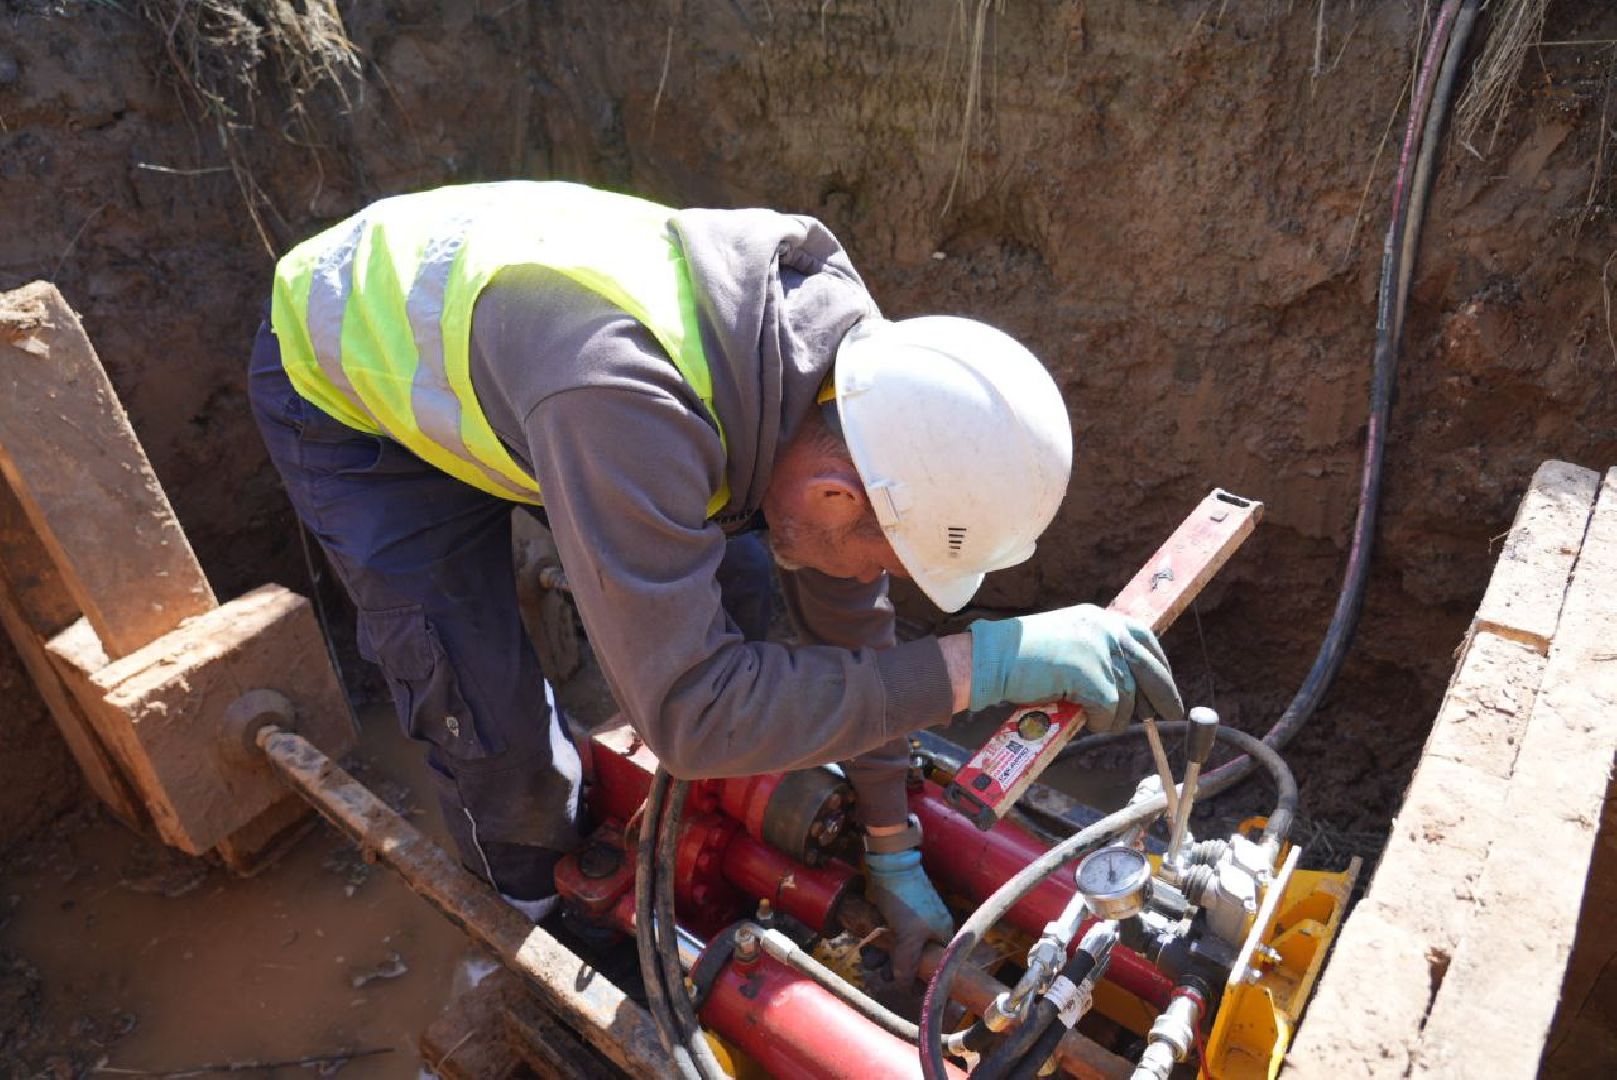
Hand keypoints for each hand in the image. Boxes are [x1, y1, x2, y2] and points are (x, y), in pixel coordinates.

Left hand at [864, 847, 953, 984]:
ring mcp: (910, 925)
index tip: (911, 992)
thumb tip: (904, 988)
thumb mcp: (908, 937)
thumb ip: (907, 965)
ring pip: (896, 952)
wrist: (889, 866)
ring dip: (882, 960)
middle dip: (896, 970)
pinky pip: (886, 940)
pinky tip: (866, 948)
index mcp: (940, 935)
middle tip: (883, 973)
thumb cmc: (906, 900)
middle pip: (913, 962)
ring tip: (870, 959)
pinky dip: (876, 946)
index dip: (925, 981)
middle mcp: (928, 932)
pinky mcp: (894, 919)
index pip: (938, 967)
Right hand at [967, 604, 1184, 731]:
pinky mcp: (1091, 674)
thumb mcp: (1070, 644)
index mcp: (1100, 619)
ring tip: (1097, 720)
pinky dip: (1101, 721)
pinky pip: (1110, 708)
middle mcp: (1105, 629)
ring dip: (1116, 715)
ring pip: (1129, 696)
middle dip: (1163, 696)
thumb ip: (1098, 654)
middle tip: (1170, 715)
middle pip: (1149, 668)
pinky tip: (1085, 720)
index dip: (1161, 665)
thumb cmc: (1024, 657)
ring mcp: (1099, 650)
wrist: (994, 658)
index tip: (1167, 685)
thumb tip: (1130, 687)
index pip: (1145, 639)